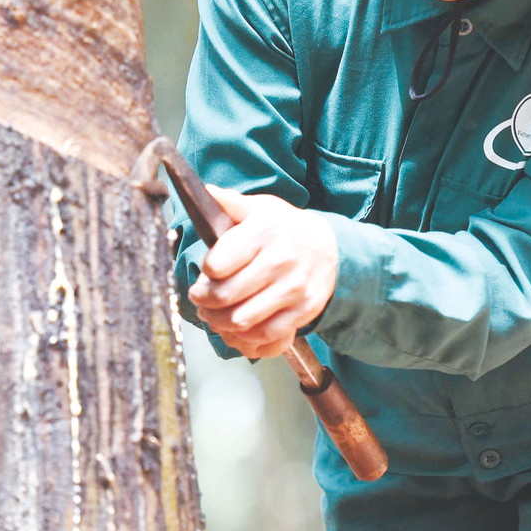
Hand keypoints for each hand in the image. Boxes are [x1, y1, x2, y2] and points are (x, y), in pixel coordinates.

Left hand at [188, 187, 338, 358]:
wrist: (329, 247)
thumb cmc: (285, 228)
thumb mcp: (260, 208)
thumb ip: (230, 203)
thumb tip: (205, 191)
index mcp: (265, 231)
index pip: (217, 264)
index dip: (204, 272)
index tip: (205, 272)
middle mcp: (280, 260)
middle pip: (224, 296)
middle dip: (203, 301)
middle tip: (200, 298)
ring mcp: (294, 288)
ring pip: (241, 321)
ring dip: (219, 323)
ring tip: (214, 314)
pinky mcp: (303, 310)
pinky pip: (267, 336)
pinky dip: (246, 339)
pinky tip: (237, 328)